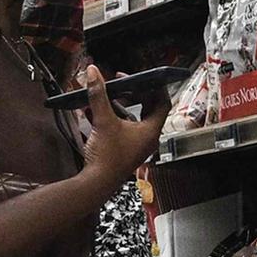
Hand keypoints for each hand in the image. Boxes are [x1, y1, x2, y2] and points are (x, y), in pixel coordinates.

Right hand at [75, 57, 171, 179]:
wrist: (96, 183)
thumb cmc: (106, 157)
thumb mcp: (103, 121)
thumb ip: (98, 95)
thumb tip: (94, 73)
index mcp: (151, 130)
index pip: (162, 102)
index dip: (155, 87)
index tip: (144, 77)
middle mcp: (147, 138)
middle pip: (148, 109)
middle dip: (136, 95)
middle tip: (125, 84)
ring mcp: (137, 146)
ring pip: (134, 119)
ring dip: (122, 106)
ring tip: (110, 96)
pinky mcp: (125, 151)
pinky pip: (123, 129)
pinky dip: (114, 118)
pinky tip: (96, 112)